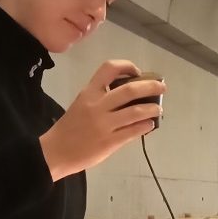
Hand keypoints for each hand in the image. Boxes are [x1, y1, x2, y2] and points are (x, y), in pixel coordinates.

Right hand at [40, 60, 165, 180]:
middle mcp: (97, 106)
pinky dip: (146, 126)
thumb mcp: (81, 104)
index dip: (127, 66)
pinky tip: (150, 125)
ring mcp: (104, 125)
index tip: (138, 72)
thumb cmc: (69, 127)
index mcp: (89, 93)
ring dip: (152, 108)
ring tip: (158, 109)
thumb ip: (101, 97)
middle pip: (130, 89)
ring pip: (136, 112)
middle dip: (151, 86)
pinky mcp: (110, 142)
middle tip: (162, 87)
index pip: (109, 68)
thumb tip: (130, 95)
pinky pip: (133, 132)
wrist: (55, 152)